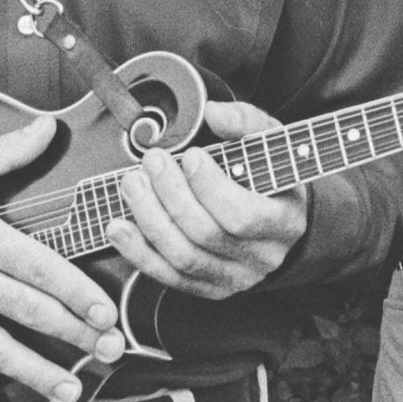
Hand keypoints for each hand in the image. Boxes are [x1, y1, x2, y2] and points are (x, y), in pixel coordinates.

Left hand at [108, 100, 308, 297]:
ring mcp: (235, 278)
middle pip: (207, 235)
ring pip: (184, 258)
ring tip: (132, 185)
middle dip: (171, 196)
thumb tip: (215, 113)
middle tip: (152, 162)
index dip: (211, 187)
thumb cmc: (269, 175)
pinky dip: (139, 253)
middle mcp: (262, 257)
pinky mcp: (209, 288)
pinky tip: (119, 227)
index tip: (190, 155)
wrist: (276, 215)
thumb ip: (245, 123)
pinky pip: (169, 277)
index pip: (243, 216)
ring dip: (150, 220)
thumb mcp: (268, 142)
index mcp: (284, 222)